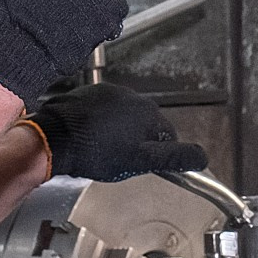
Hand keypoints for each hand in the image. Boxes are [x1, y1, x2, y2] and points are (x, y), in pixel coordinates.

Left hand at [24, 84, 207, 181]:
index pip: (167, 137)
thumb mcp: (140, 161)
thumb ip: (173, 158)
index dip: (156, 154)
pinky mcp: (89, 94)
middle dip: (136, 142)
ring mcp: (109, 93)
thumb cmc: (96, 151)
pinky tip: (90, 138)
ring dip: (119, 132)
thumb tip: (202, 157)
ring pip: (124, 118)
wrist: (55, 138)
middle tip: (119, 160)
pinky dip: (101, 124)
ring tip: (102, 150)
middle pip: (145, 126)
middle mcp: (132, 97)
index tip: (143, 164)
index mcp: (149, 113)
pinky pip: (104, 111)